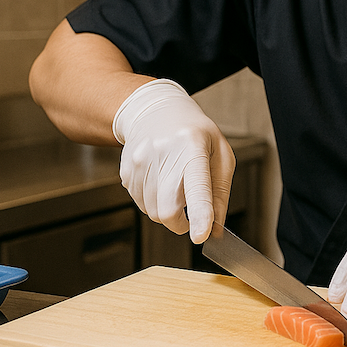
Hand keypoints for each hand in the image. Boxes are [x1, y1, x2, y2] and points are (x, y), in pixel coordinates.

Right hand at [113, 79, 234, 242]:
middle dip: (181, 223)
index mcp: (193, 147)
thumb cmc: (195, 133)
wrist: (155, 110)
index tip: (201, 236)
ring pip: (153, 212)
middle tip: (190, 215)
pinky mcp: (126, 172)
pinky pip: (141, 204)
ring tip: (175, 184)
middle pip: (168, 210)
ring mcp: (140, 163)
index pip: (197, 187)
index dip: (199, 214)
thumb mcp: (220, 154)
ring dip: (168, 211)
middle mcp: (163, 154)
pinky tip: (161, 181)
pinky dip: (154, 203)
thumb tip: (216, 230)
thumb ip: (220, 194)